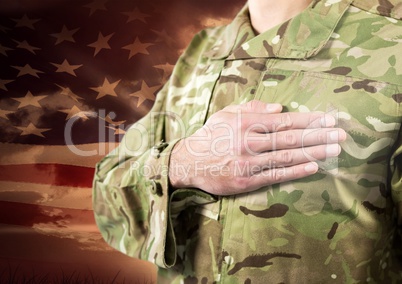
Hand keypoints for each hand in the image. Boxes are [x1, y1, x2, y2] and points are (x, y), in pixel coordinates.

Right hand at [169, 100, 345, 195]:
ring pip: (286, 156)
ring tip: (334, 150)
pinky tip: (313, 167)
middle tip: (341, 135)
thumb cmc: (210, 136)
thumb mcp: (226, 114)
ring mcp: (248, 162)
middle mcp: (248, 141)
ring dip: (313, 152)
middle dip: (318, 136)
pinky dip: (295, 171)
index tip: (328, 119)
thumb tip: (279, 108)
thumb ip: (252, 108)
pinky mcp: (246, 180)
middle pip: (290, 138)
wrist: (188, 162)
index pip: (283, 121)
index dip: (308, 120)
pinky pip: (275, 175)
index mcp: (245, 123)